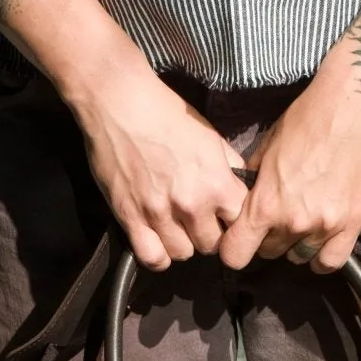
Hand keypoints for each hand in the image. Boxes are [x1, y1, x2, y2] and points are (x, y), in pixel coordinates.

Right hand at [67, 55, 247, 270]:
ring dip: (182, 242)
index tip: (223, 215)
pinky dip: (158, 255)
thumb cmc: (165, 112)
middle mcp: (192, 204)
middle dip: (208, 233)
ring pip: (183, 253)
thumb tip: (241, 185)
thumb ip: (228, 165)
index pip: (240, 223)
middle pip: (212, 244)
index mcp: (217, 183)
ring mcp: (160, 214)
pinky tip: (157, 241)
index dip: (232, 220)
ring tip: (175, 226)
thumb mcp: (210, 135)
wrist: (120, 102)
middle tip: (196, 219)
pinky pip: (153, 258)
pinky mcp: (131, 218)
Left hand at [218, 61, 360, 273]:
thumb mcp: (268, 147)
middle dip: (269, 238)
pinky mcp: (352, 225)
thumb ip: (255, 181)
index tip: (241, 241)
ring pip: (299, 257)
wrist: (355, 106)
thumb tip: (246, 198)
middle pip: (269, 253)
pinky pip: (330, 262)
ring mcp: (324, 226)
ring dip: (296, 244)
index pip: (236, 253)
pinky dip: (322, 257)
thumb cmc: (309, 118)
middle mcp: (292, 222)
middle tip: (279, 217)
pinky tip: (320, 242)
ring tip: (304, 221)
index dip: (235, 250)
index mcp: (265, 203)